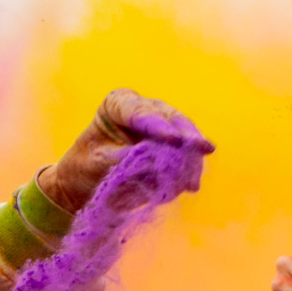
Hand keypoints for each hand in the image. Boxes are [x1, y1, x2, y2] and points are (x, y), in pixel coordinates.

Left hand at [39, 90, 209, 214]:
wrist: (88, 183)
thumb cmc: (86, 167)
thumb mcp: (99, 161)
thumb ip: (126, 158)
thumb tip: (157, 161)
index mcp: (118, 104)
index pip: (139, 112)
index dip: (158, 126)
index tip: (174, 140)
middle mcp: (145, 109)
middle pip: (172, 118)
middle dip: (188, 135)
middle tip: (204, 148)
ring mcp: (163, 127)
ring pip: (186, 138)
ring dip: (191, 160)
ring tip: (191, 183)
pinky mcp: (174, 148)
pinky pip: (188, 157)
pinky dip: (189, 171)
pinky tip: (189, 185)